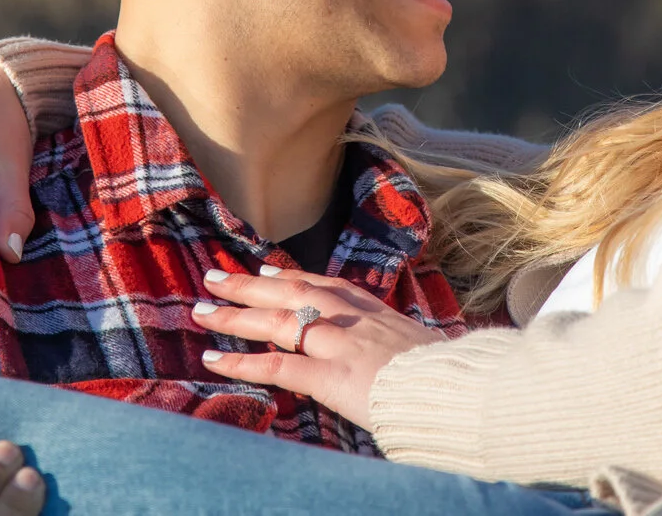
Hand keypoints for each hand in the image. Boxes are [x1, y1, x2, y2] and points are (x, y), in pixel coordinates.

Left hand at [191, 265, 447, 428]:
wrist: (459, 392)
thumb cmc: (452, 379)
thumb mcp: (426, 353)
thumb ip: (401, 351)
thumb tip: (398, 361)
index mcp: (379, 314)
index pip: (330, 286)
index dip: (296, 276)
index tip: (270, 269)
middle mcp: (354, 321)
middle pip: (294, 292)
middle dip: (252, 283)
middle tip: (216, 276)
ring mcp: (340, 345)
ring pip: (278, 321)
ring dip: (236, 315)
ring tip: (202, 310)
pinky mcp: (330, 376)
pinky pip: (277, 366)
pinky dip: (242, 363)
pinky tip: (214, 361)